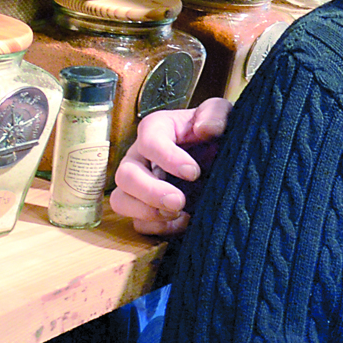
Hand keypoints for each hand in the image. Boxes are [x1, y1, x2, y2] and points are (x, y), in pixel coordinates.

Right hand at [107, 101, 228, 234]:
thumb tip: (205, 129)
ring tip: (178, 213)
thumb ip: (216, 114)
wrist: (219, 158)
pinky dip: (158, 228)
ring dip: (146, 212)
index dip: (167, 158)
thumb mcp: (221, 114)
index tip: (193, 172)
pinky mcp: (145, 208)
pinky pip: (137, 224)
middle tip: (179, 201)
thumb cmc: (214, 133)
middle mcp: (139, 157)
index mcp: (156, 129)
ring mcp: (138, 185)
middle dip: (151, 191)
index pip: (148, 140)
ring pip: (120, 201)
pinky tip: (183, 222)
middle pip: (125, 175)